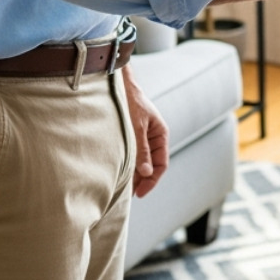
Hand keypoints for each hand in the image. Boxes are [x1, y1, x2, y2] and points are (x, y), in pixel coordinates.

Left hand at [123, 67, 168, 197]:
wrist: (119, 85)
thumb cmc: (130, 102)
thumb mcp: (136, 127)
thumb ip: (142, 150)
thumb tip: (146, 172)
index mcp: (160, 135)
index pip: (161, 164)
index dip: (152, 181)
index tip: (139, 193)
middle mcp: (153, 138)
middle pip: (151, 165)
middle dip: (141, 180)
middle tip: (127, 194)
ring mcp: (142, 137)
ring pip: (141, 161)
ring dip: (133, 173)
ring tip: (121, 187)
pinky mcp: (131, 135)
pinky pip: (132, 154)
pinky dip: (127, 164)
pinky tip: (118, 172)